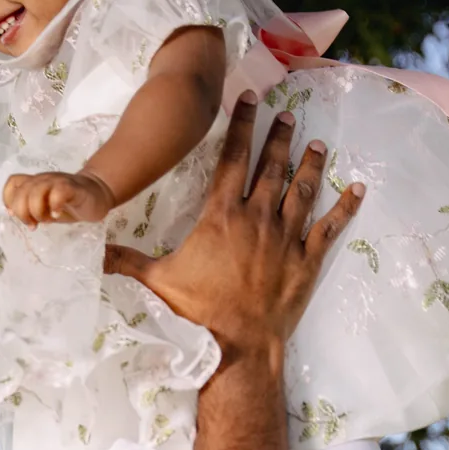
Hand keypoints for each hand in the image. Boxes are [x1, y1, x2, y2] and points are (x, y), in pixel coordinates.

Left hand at [3, 170, 113, 225]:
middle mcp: (43, 179)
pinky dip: (55, 206)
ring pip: (37, 191)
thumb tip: (12, 213)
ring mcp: (58, 182)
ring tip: (47, 221)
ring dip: (38, 211)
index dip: (9, 200)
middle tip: (34, 225)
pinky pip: (59, 192)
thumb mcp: (45, 206)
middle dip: (23, 212)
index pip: (13, 183)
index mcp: (34, 183)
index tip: (16, 216)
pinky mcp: (73, 188)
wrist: (97, 194)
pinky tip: (58, 214)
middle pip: (22, 191)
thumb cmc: (68, 203)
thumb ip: (29, 207)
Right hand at [102, 97, 363, 369]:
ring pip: (303, 190)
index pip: (233, 159)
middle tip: (288, 114)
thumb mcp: (155, 283)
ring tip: (317, 142)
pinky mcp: (307, 262)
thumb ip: (126, 261)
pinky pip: (331, 228)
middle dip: (280, 137)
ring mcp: (286, 239)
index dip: (241, 127)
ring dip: (310, 163)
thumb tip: (91, 252)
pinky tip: (357, 189)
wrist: (237, 348)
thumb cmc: (195, 314)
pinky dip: (345, 207)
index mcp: (221, 217)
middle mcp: (258, 219)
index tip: (249, 100)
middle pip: (272, 167)